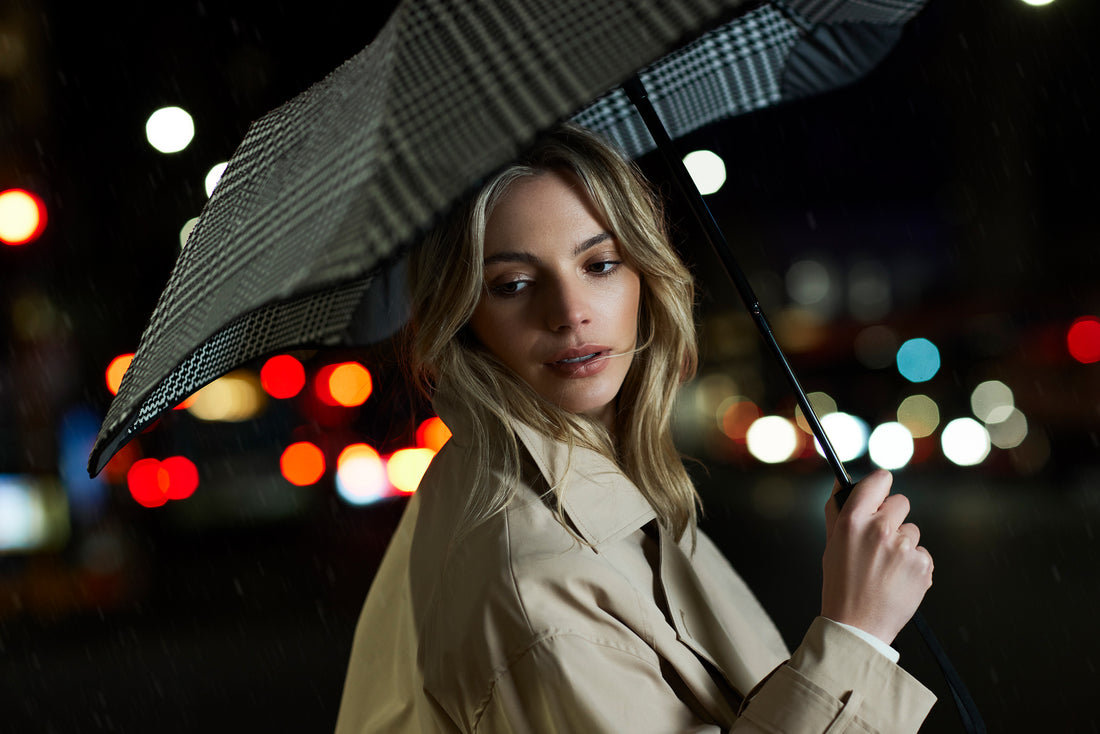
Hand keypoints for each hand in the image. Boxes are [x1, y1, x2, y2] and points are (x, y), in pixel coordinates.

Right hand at [820, 470, 932, 644]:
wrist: (857, 626)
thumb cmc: (841, 584)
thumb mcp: (832, 543)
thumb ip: (838, 509)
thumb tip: (840, 481)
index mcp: (853, 521)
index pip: (878, 481)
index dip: (880, 485)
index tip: (880, 491)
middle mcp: (880, 530)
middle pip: (901, 502)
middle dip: (892, 517)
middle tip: (879, 541)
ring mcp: (904, 548)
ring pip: (912, 531)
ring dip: (902, 544)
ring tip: (885, 567)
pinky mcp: (923, 565)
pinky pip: (921, 553)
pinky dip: (912, 564)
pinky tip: (897, 578)